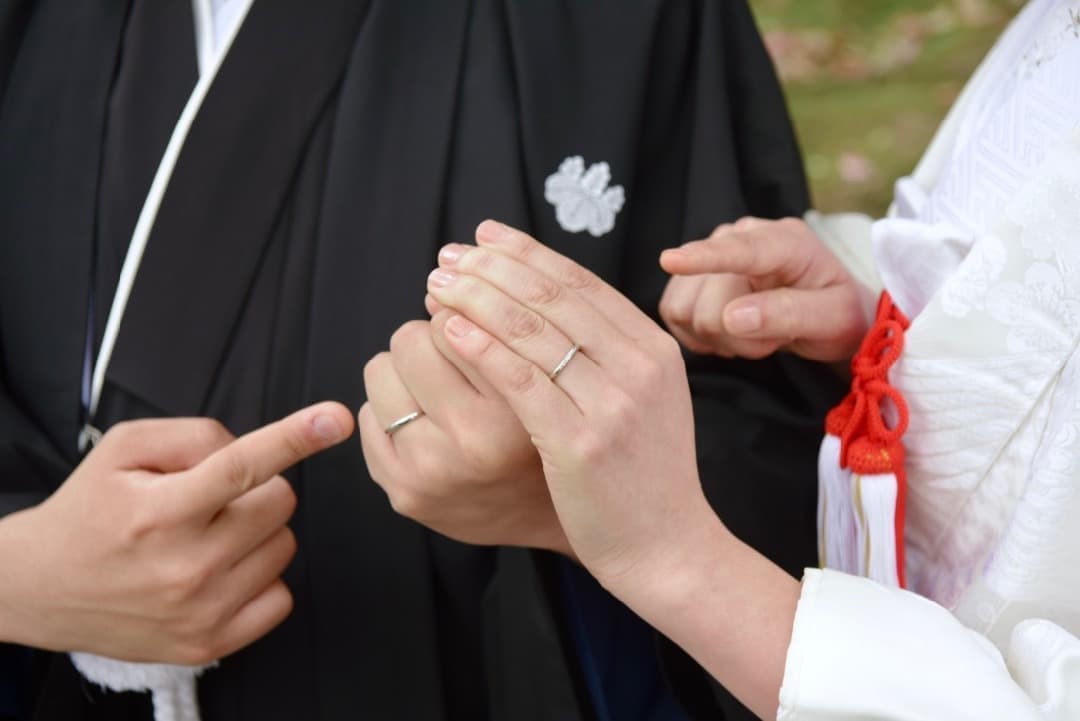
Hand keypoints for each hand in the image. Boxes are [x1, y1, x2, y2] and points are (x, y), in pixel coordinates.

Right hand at [0, 402, 352, 663]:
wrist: (44, 588)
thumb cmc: (90, 511)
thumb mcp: (125, 450)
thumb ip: (195, 436)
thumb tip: (252, 448)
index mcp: (160, 509)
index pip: (242, 466)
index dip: (295, 437)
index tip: (335, 419)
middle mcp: (184, 564)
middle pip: (280, 502)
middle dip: (258, 490)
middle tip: (213, 500)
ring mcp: (201, 609)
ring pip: (285, 546)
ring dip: (260, 532)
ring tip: (209, 536)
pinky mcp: (211, 643)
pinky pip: (281, 597)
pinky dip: (261, 578)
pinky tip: (223, 571)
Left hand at [358, 313, 570, 555]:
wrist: (543, 515)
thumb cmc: (543, 432)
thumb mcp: (542, 378)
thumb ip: (497, 332)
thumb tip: (435, 293)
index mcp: (514, 407)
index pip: (451, 320)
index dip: (459, 318)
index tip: (471, 329)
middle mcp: (472, 442)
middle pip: (407, 340)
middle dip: (425, 342)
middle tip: (452, 365)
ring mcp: (430, 471)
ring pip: (379, 371)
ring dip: (402, 375)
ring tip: (438, 397)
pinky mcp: (401, 492)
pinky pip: (368, 416)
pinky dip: (391, 413)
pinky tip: (427, 429)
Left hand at [425, 221, 799, 719]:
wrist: (667, 546)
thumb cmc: (643, 474)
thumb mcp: (646, 398)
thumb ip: (610, 350)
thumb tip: (543, 297)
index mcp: (655, 349)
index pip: (582, 281)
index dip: (526, 253)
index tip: (484, 236)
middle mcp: (639, 367)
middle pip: (553, 297)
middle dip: (492, 268)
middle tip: (448, 256)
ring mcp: (612, 405)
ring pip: (531, 331)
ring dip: (476, 299)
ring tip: (437, 286)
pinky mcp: (580, 443)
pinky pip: (520, 381)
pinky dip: (481, 347)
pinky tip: (449, 329)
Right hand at [659, 216, 867, 361]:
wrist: (826, 314)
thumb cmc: (836, 314)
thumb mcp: (831, 319)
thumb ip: (787, 314)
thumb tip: (734, 317)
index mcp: (785, 241)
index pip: (739, 250)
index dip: (704, 258)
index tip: (670, 261)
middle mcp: (743, 235)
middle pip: (707, 301)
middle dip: (736, 335)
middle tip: (771, 341)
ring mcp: (714, 252)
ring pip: (685, 309)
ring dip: (719, 337)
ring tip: (754, 335)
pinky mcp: (694, 275)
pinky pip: (674, 313)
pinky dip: (699, 335)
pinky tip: (729, 334)